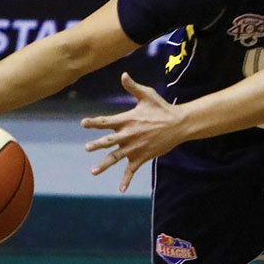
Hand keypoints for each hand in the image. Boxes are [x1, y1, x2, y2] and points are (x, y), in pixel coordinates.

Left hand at [81, 73, 180, 191]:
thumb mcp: (147, 95)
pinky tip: (121, 189)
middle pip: (110, 141)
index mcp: (128, 120)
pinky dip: (127, 179)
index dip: (94, 122)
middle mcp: (129, 135)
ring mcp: (135, 147)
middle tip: (88, 147)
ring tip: (93, 171)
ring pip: (116, 157)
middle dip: (98, 144)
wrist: (179, 124)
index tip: (83, 123)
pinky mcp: (143, 157)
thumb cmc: (162, 108)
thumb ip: (133, 87)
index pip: (107, 121)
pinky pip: (132, 170)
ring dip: (104, 164)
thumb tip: (123, 74)